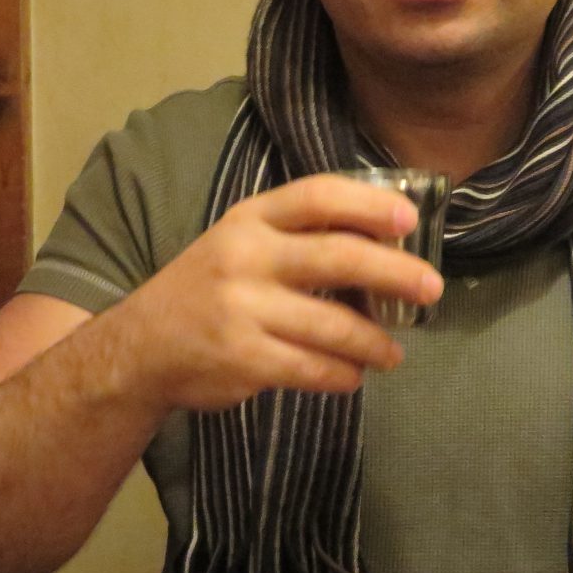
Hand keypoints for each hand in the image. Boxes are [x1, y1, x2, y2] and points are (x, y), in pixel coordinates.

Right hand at [105, 174, 444, 411]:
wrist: (141, 347)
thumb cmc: (209, 287)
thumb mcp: (242, 243)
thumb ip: (299, 237)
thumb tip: (388, 244)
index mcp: (251, 219)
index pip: (317, 196)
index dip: (368, 204)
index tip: (409, 219)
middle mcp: (246, 256)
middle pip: (338, 258)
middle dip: (395, 273)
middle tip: (432, 289)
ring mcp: (242, 309)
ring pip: (332, 325)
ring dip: (374, 342)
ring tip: (393, 353)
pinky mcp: (242, 358)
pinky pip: (311, 368)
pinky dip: (342, 375)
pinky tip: (353, 376)